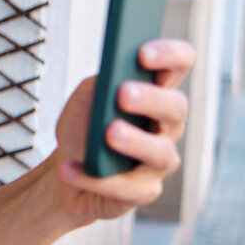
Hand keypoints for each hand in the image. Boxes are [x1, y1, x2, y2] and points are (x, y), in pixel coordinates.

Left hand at [52, 39, 195, 222]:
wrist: (65, 171)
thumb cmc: (83, 127)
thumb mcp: (84, 99)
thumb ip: (98, 86)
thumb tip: (110, 82)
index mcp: (155, 92)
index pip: (179, 64)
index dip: (170, 55)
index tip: (142, 53)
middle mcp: (166, 125)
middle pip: (175, 108)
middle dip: (151, 99)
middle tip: (122, 94)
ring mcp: (159, 161)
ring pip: (162, 153)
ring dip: (135, 142)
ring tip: (109, 134)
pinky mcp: (144, 191)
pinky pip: (126, 188)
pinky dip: (93, 178)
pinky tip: (69, 169)